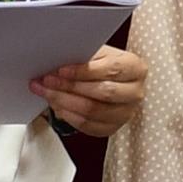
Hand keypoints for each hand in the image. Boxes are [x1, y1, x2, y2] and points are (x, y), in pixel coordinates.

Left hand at [31, 44, 145, 137]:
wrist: (112, 81)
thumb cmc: (104, 65)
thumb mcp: (98, 53)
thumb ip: (83, 56)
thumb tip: (57, 59)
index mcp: (135, 68)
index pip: (111, 69)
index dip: (84, 71)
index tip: (61, 70)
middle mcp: (135, 92)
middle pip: (103, 92)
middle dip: (70, 87)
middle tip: (47, 81)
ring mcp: (125, 113)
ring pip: (93, 112)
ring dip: (65, 102)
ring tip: (48, 93)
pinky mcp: (113, 128)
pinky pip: (88, 126)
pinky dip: (68, 116)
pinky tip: (57, 106)